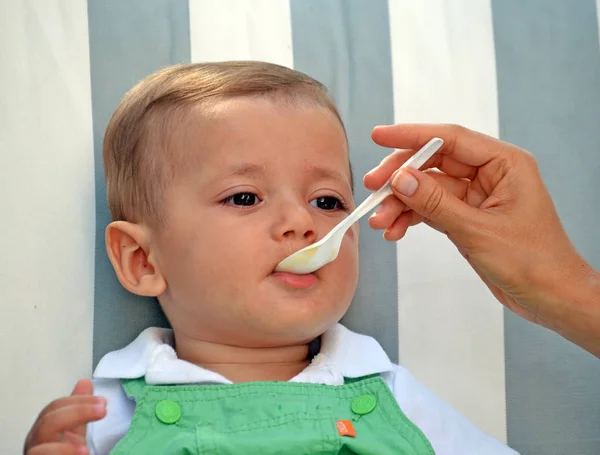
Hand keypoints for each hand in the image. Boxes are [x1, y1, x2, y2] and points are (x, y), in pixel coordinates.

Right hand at [24, 379, 105, 454]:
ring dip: (66, 443)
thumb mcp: (75, 432)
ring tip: (89, 444)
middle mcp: (35, 442)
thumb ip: (79, 410)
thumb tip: (84, 383)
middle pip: (48, 421)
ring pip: (38, 447)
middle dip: (77, 412)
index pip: (54, 408)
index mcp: (44, 429)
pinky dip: (62, 454)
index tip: (103, 402)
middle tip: (103, 410)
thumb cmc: (67, 454)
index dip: (79, 401)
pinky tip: (82, 454)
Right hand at [365, 124, 599, 354]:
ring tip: (380, 221)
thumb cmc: (533, 262)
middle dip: (400, 176)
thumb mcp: (478, 230)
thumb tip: (400, 178)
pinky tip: (395, 230)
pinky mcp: (468, 217)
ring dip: (402, 203)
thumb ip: (435, 203)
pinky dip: (412, 218)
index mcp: (504, 163)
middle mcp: (490, 173)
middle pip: (434, 163)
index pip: (450, 139)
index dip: (411, 136)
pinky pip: (432, 209)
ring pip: (428, 189)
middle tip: (372, 187)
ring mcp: (477, 196)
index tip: (379, 135)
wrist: (550, 298)